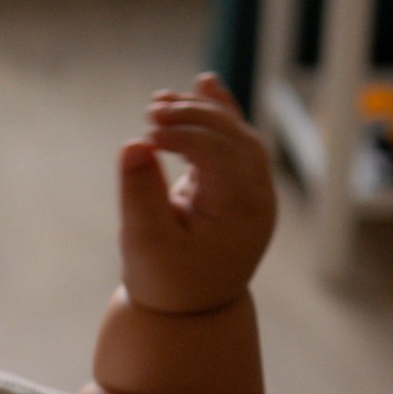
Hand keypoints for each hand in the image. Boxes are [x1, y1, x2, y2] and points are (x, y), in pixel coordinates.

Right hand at [116, 77, 275, 315]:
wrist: (191, 310)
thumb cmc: (165, 279)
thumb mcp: (144, 241)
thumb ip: (139, 193)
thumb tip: (134, 144)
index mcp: (241, 211)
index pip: (220, 154)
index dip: (183, 135)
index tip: (146, 132)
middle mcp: (258, 195)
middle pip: (235, 136)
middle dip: (194, 115)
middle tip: (151, 110)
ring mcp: (255, 189)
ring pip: (237, 134)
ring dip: (202, 111)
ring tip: (159, 101)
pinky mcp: (241, 185)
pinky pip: (235, 140)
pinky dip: (218, 113)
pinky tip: (202, 83)